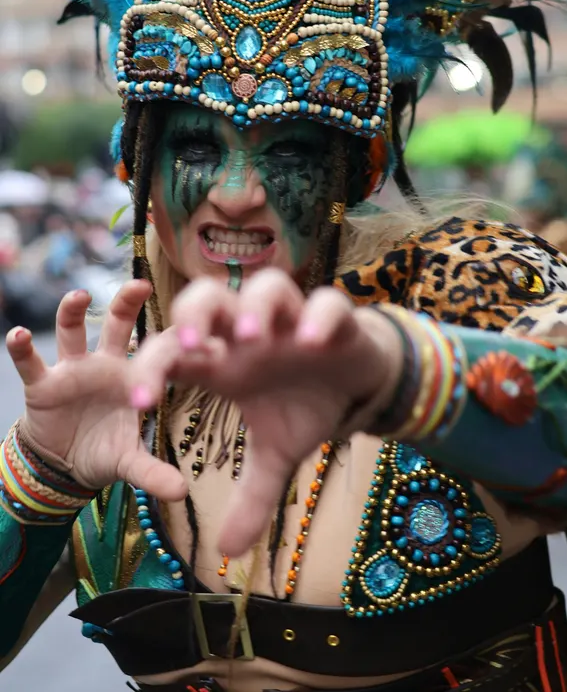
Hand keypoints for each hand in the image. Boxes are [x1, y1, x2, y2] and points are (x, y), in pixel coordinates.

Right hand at [5, 282, 185, 501]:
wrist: (61, 464)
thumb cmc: (103, 449)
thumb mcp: (128, 462)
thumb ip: (152, 473)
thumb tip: (183, 494)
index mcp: (134, 375)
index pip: (158, 350)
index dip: (177, 343)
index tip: (200, 336)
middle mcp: (106, 363)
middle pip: (118, 323)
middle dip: (127, 302)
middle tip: (141, 285)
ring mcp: (74, 368)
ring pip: (72, 330)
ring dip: (73, 311)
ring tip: (78, 296)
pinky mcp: (43, 382)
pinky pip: (31, 361)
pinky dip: (23, 347)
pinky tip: (19, 335)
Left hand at [128, 269, 402, 555]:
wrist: (357, 383)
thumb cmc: (304, 406)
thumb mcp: (276, 456)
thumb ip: (251, 497)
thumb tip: (227, 551)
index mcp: (225, 359)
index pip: (174, 350)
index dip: (150, 370)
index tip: (140, 405)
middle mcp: (252, 331)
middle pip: (208, 295)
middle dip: (193, 313)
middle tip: (187, 342)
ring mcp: (294, 319)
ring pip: (266, 286)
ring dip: (254, 308)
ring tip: (250, 340)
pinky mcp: (336, 318)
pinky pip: (328, 302)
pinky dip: (319, 317)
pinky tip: (312, 343)